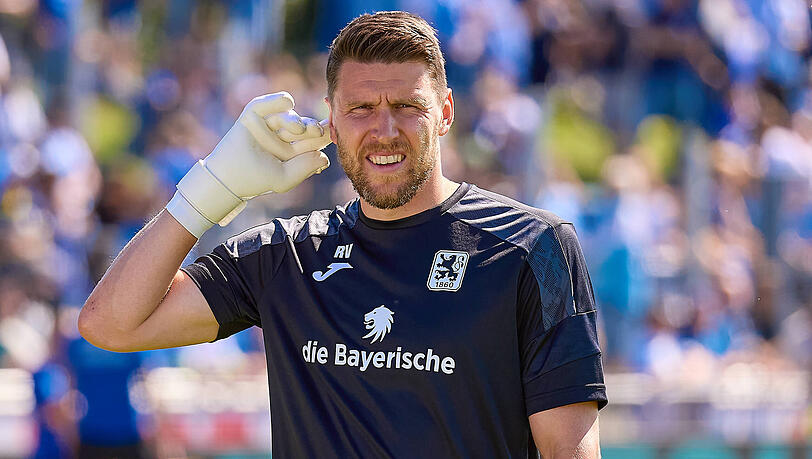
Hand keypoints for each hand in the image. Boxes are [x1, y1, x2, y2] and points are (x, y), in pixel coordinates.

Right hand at [166, 92, 331, 236]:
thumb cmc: (257, 180)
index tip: (333, 133)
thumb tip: (325, 158)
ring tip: (300, 128)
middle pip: (303, 127)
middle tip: (319, 130)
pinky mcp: (252, 115)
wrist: (230, 178)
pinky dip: (278, 100)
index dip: (323, 135)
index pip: (311, 140)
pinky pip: (267, 104)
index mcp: (292, 150)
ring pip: (288, 116)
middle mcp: (281, 136)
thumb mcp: (285, 178)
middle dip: (312, 127)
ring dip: (296, 120)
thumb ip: (305, 168)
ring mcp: (267, 125)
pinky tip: (289, 102)